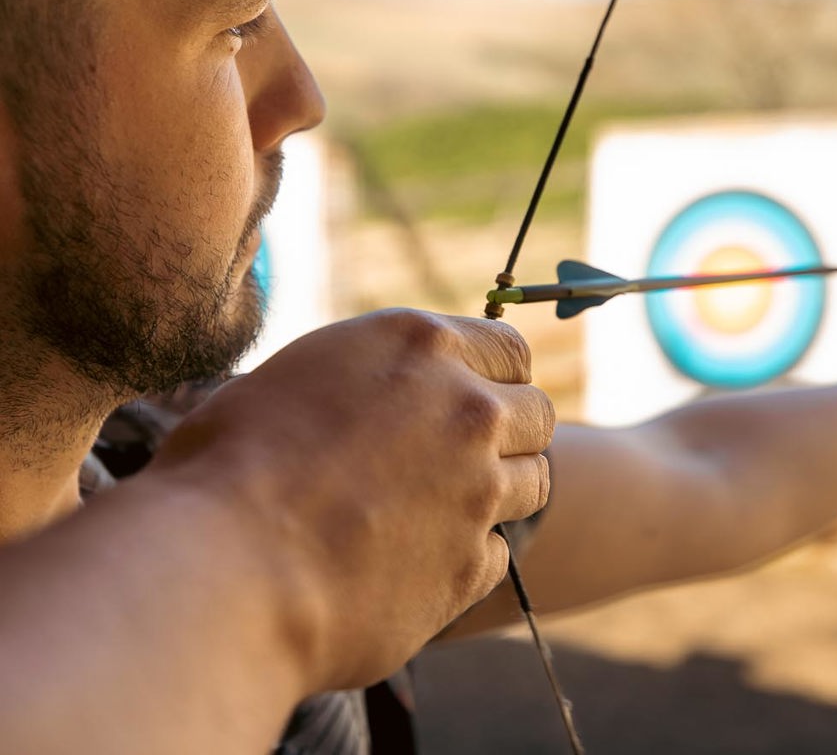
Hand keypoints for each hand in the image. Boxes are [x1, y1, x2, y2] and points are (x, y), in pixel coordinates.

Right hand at [149, 309, 553, 690]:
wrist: (221, 569)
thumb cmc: (227, 466)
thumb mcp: (296, 379)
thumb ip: (364, 379)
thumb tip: (378, 396)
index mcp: (419, 345)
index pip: (509, 349)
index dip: (493, 376)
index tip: (469, 398)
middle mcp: (465, 408)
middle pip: (536, 412)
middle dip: (509, 433)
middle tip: (454, 459)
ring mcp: (478, 489)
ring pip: (534, 482)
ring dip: (497, 494)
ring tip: (432, 512)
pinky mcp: (471, 566)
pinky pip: (498, 554)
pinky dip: (468, 558)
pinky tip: (411, 564)